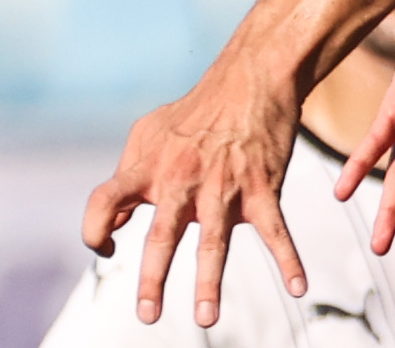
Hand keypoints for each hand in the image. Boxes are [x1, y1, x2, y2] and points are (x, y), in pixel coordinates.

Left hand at [81, 56, 306, 327]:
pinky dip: (289, 260)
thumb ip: (127, 177)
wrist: (252, 77)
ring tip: (206, 317)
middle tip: (147, 314)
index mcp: (149, 167)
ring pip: (215, 240)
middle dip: (153, 277)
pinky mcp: (261, 186)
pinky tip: (299, 287)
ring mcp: (224, 185)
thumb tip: (113, 225)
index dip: (95, 228)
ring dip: (210, 282)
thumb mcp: (150, 133)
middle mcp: (182, 178)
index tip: (106, 248)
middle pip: (162, 234)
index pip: (105, 201)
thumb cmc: (197, 109)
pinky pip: (275, 229)